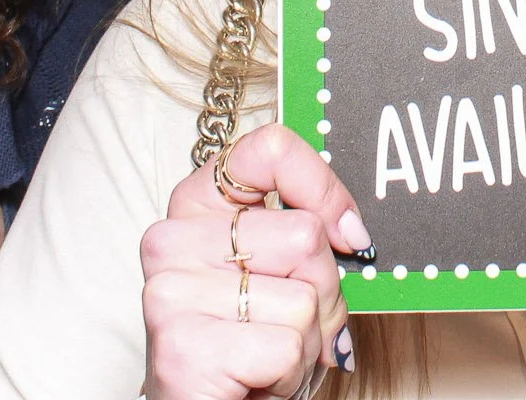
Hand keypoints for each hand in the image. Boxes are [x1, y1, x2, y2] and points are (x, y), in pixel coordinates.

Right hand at [141, 122, 369, 398]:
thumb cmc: (248, 345)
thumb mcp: (278, 274)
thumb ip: (305, 236)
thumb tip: (354, 233)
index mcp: (195, 204)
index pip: (269, 150)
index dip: (323, 188)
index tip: (346, 232)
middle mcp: (171, 239)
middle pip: (305, 235)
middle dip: (323, 291)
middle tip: (289, 325)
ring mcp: (171, 291)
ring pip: (304, 298)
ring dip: (307, 341)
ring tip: (265, 355)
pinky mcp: (182, 345)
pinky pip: (287, 345)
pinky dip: (289, 374)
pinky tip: (254, 380)